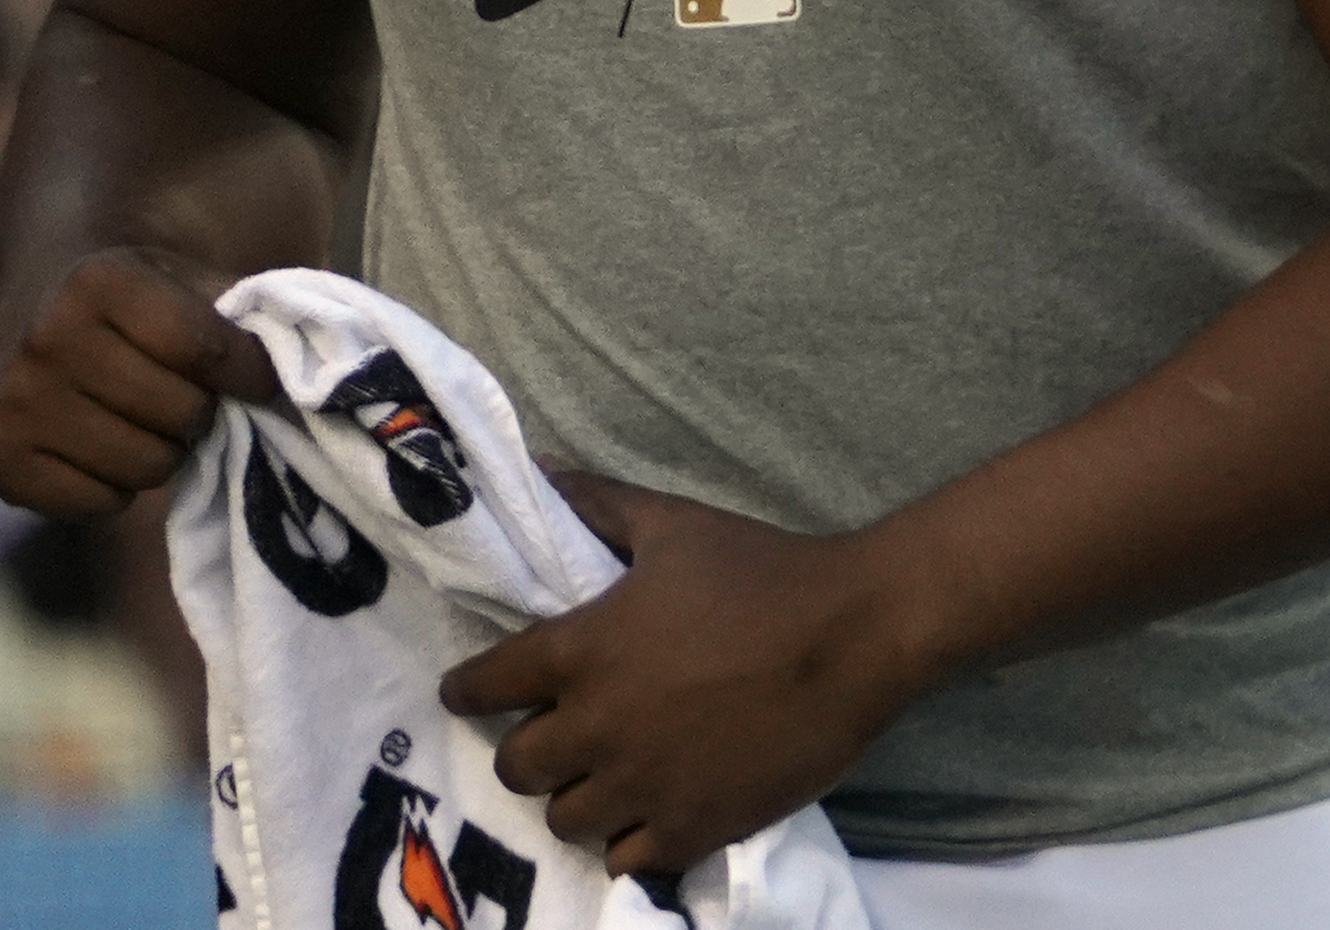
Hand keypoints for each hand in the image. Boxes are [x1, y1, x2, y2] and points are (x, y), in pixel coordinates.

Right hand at [0, 247, 281, 520]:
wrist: (48, 310)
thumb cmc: (148, 304)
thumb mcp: (197, 283)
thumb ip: (250, 317)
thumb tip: (299, 370)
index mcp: (100, 281)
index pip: (207, 351)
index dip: (249, 372)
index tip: (256, 375)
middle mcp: (45, 337)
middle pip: (180, 414)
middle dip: (200, 411)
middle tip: (186, 395)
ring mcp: (14, 400)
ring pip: (143, 467)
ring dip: (163, 452)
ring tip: (147, 420)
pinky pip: (97, 504)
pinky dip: (115, 488)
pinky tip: (105, 447)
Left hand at [441, 471, 924, 877]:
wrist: (858, 630)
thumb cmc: (764, 570)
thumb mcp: (674, 524)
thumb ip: (596, 502)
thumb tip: (534, 469)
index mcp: (581, 651)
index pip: (481, 687)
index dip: (471, 689)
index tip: (477, 691)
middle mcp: (597, 727)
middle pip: (517, 766)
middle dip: (530, 748)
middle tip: (562, 731)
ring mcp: (643, 785)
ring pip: (565, 819)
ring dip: (578, 796)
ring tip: (608, 775)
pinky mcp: (692, 826)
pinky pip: (627, 860)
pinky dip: (631, 839)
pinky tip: (653, 810)